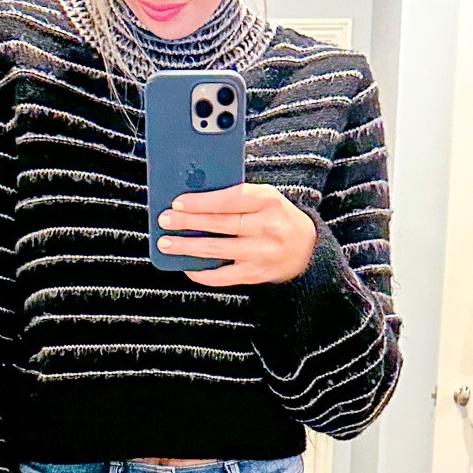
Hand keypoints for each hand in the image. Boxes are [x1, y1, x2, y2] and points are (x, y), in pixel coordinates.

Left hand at [157, 182, 317, 286]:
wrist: (306, 249)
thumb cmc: (278, 217)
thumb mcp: (265, 198)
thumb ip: (237, 196)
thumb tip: (195, 200)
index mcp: (268, 201)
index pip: (229, 200)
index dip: (201, 202)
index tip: (178, 202)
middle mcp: (266, 227)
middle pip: (220, 224)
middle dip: (187, 222)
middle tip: (165, 220)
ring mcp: (260, 253)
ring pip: (217, 250)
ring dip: (187, 247)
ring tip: (167, 244)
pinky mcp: (255, 274)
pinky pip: (223, 276)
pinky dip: (202, 272)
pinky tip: (187, 266)